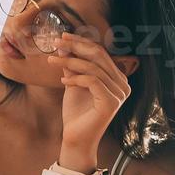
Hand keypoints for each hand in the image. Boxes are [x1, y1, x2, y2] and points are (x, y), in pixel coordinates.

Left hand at [47, 31, 130, 168]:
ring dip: (69, 62)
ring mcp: (120, 94)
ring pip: (93, 68)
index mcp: (117, 77)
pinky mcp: (112, 102)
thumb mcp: (73, 83)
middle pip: (99, 56)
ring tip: (52, 61)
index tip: (62, 37)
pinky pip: (92, 81)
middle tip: (56, 42)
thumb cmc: (76, 112)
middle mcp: (123, 84)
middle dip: (76, 46)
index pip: (100, 52)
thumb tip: (65, 45)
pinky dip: (76, 78)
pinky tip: (63, 82)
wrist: (75, 138)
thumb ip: (73, 66)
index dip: (81, 42)